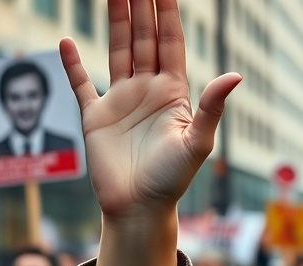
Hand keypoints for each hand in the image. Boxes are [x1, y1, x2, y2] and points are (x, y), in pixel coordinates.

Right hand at [58, 0, 240, 220]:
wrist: (141, 208)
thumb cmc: (174, 180)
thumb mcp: (198, 142)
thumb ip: (212, 108)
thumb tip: (235, 75)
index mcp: (174, 93)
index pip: (170, 43)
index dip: (168, 14)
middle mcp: (147, 90)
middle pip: (144, 39)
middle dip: (141, 8)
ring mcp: (121, 101)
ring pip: (117, 51)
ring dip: (115, 22)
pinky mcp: (95, 116)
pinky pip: (81, 84)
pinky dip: (73, 65)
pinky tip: (66, 42)